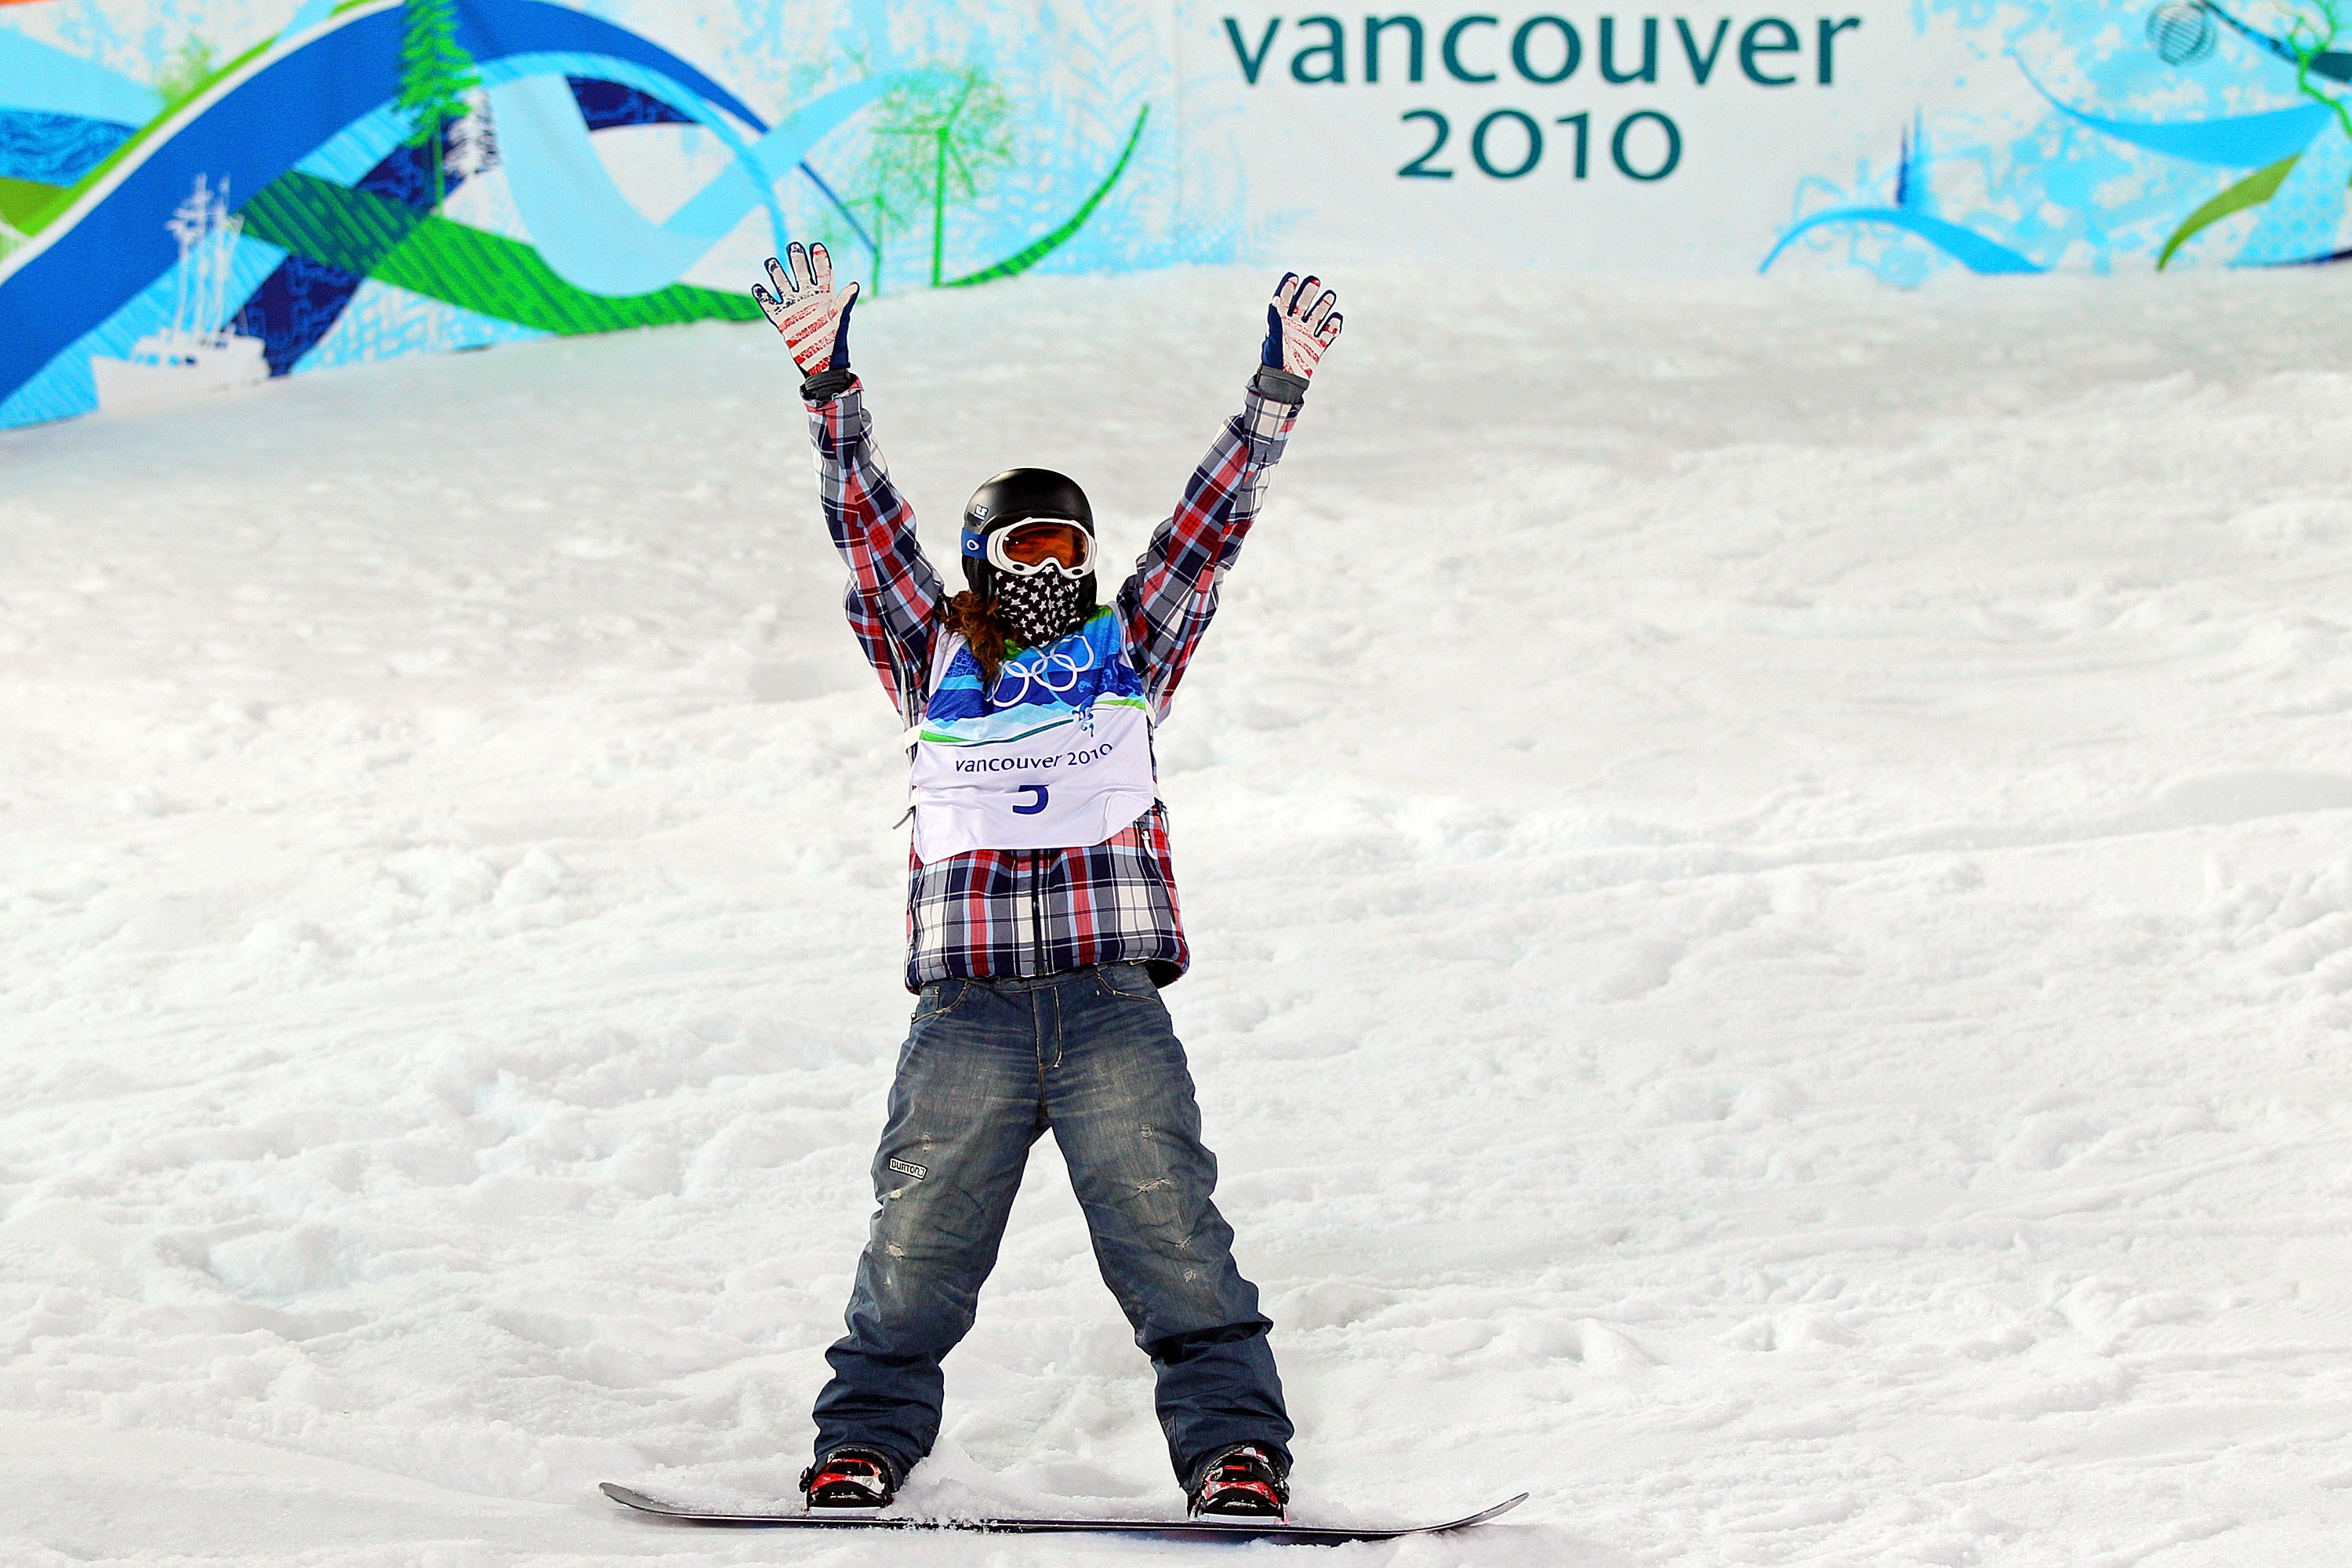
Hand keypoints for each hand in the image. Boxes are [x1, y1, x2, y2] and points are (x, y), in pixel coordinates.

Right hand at [755, 242, 858, 376]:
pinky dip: (763, 297)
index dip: (819, 259)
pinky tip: (757, 287)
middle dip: (797, 259)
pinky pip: (770, 306)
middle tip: (793, 246)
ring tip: (770, 261)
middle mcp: (809, 298)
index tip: (816, 246)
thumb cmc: (835, 344)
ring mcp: (795, 308)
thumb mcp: (841, 321)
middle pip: (801, 273)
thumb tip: (855, 284)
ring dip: (777, 273)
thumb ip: (845, 302)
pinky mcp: (783, 320)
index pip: (822, 272)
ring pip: (783, 285)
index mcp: (825, 296)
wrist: (823, 366)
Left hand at [1260, 272, 1341, 380]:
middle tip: (1314, 282)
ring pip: (1317, 316)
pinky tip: (1336, 318)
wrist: (1284, 383)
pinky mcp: (1317, 347)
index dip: (1289, 288)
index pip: (1285, 300)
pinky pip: (1328, 334)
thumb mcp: (1273, 339)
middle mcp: (1294, 326)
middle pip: (1303, 304)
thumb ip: (1275, 320)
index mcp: (1280, 322)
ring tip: (1329, 296)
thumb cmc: (1275, 361)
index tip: (1294, 277)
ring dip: (1323, 306)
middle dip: (1308, 293)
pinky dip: (1334, 326)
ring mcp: (1307, 335)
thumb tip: (1275, 301)